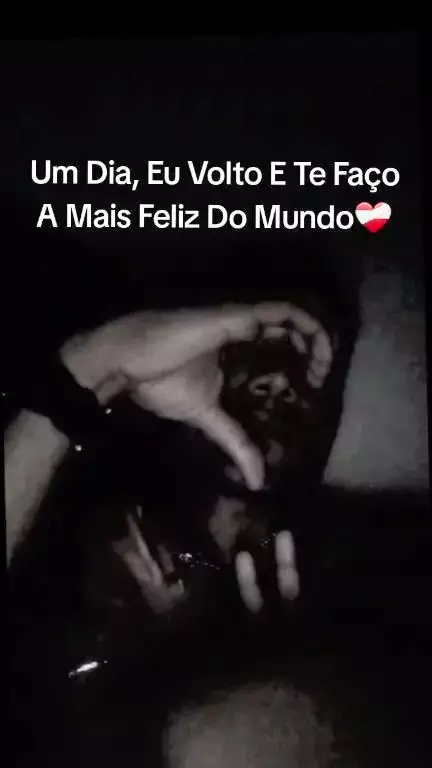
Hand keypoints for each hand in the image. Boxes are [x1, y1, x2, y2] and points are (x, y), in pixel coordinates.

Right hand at [62, 303, 332, 490]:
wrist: (127, 363)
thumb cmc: (160, 381)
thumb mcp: (207, 418)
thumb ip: (235, 443)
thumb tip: (257, 481)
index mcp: (236, 353)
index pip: (278, 350)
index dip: (301, 363)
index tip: (311, 388)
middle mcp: (243, 334)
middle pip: (291, 333)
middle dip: (315, 351)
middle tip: (321, 378)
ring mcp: (241, 322)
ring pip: (292, 318)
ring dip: (317, 337)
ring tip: (324, 363)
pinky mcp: (236, 316)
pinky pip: (280, 312)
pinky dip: (305, 324)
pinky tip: (315, 345)